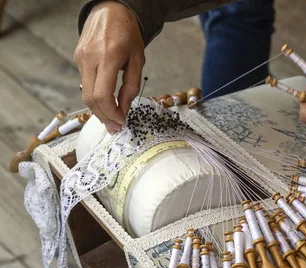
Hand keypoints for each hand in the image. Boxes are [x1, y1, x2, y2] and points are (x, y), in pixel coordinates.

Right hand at [74, 1, 144, 132]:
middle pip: (91, 99)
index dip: (111, 113)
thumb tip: (124, 109)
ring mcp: (81, 58)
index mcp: (109, 57)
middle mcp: (90, 58)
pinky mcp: (77, 58)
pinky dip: (95, 96)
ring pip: (85, 93)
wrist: (111, 10)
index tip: (121, 122)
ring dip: (98, 109)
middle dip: (103, 117)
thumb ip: (131, 86)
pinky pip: (85, 83)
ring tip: (112, 118)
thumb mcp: (138, 60)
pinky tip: (106, 101)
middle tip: (115, 127)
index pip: (103, 95)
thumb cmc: (128, 34)